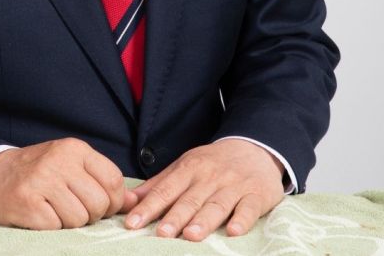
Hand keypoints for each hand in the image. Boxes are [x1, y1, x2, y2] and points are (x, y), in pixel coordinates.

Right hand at [0, 137, 138, 228]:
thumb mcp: (69, 166)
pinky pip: (56, 227)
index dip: (112, 202)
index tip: (99, 206)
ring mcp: (43, 180)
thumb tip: (132, 203)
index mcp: (75, 149)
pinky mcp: (27, 202)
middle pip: (98, 203)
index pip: (113, 180)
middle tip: (73, 210)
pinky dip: (51, 228)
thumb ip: (100, 180)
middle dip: (91, 216)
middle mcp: (60, 160)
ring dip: (69, 223)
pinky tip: (40, 215)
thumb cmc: (37, 172)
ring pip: (79, 219)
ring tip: (54, 210)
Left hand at [119, 138, 284, 240]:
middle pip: (190, 199)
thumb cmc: (213, 163)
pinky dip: (241, 219)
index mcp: (189, 168)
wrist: (254, 148)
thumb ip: (158, 184)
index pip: (165, 189)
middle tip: (161, 233)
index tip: (132, 223)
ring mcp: (234, 185)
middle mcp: (209, 176)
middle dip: (175, 216)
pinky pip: (248, 208)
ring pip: (217, 204)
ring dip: (204, 220)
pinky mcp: (256, 194)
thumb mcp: (184, 166)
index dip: (149, 207)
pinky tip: (234, 231)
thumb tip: (128, 200)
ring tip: (191, 235)